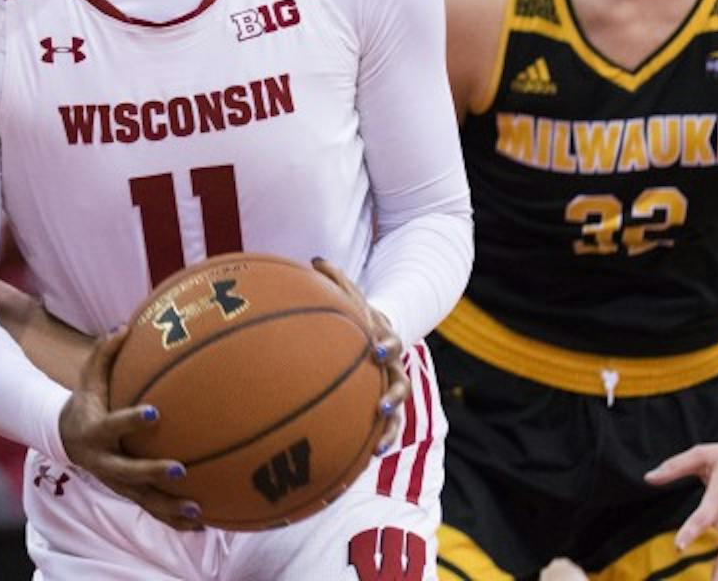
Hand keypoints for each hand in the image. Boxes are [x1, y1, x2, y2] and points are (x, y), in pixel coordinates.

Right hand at [57, 324, 201, 530]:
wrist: (67, 439)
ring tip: (197, 510)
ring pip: (143, 500)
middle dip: (153, 473)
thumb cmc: (87, 401)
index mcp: (95, 431)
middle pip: (128, 472)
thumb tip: (125, 325)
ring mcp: (116, 482)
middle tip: (180, 469)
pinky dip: (174, 520)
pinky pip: (152, 509)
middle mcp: (104, 461)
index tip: (155, 413)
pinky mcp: (127, 494)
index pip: (113, 425)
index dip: (132, 421)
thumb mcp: (88, 377)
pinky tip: (202, 524)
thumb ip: (104, 352)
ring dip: (169, 508)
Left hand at [311, 258, 408, 454]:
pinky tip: (368, 458)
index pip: (391, 340)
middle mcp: (393, 365)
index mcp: (384, 337)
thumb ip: (335, 279)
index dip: (386, 343)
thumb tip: (316, 259)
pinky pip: (386, 427)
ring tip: (381, 446)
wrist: (377, 331)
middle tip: (384, 404)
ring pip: (398, 411)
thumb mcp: (348, 296)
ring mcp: (391, 386)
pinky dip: (380, 441)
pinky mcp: (384, 405)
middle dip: (394, 393)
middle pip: (401, 380)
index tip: (376, 349)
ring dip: (391, 428)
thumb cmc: (355, 314)